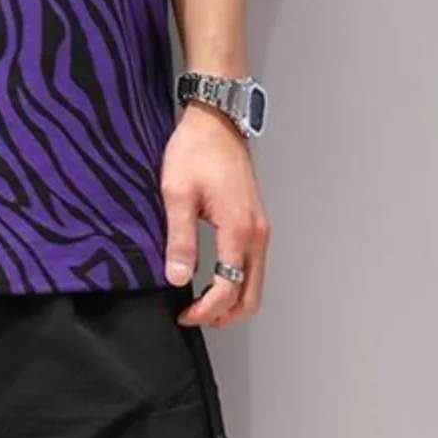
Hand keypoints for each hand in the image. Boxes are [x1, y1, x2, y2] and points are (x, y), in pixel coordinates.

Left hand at [161, 103, 268, 328]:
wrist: (216, 121)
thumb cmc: (196, 151)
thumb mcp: (177, 194)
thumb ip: (180, 239)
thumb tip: (178, 278)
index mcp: (238, 229)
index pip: (229, 288)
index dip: (207, 309)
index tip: (185, 314)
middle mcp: (256, 233)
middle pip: (251, 294)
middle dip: (225, 314)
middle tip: (195, 316)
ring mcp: (260, 227)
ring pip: (256, 281)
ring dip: (233, 299)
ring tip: (203, 303)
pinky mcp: (256, 220)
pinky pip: (253, 263)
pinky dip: (239, 280)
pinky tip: (216, 278)